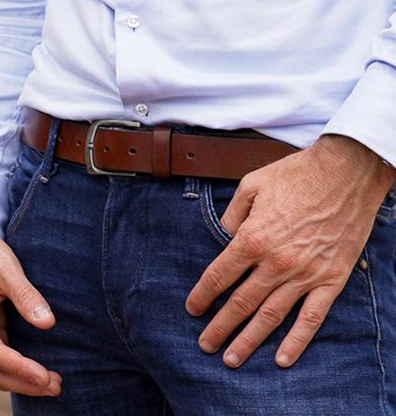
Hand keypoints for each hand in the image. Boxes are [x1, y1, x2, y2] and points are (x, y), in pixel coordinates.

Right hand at [0, 230, 60, 397]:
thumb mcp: (5, 268)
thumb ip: (25, 295)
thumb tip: (48, 323)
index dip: (20, 368)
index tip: (45, 376)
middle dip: (24, 382)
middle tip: (56, 386)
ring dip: (23, 382)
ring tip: (54, 384)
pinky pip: (1, 363)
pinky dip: (20, 372)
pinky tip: (41, 373)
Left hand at [185, 134, 395, 369]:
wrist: (344, 176)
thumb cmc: (294, 176)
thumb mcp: (250, 185)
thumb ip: (232, 215)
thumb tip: (225, 239)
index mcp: (252, 237)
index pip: (220, 275)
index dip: (203, 295)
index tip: (192, 310)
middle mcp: (276, 262)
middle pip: (242, 303)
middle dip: (221, 327)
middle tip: (205, 345)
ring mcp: (305, 275)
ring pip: (272, 316)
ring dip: (250, 340)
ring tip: (232, 359)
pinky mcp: (330, 281)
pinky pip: (312, 318)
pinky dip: (297, 342)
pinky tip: (282, 359)